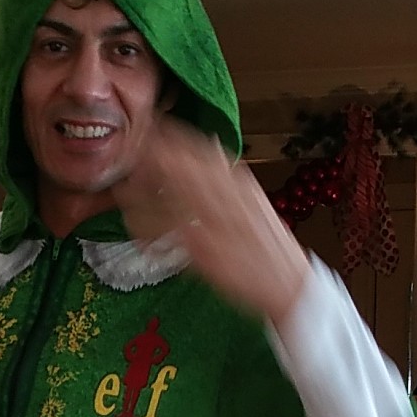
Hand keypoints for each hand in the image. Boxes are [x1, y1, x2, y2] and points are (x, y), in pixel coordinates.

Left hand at [116, 118, 310, 327]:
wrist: (292, 285)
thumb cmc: (270, 245)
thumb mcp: (253, 200)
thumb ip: (229, 175)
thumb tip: (211, 144)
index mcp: (242, 184)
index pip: (203, 151)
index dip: (174, 139)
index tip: (151, 131)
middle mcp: (230, 199)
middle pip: (184, 171)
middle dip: (153, 162)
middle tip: (130, 157)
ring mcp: (218, 226)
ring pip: (173, 201)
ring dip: (145, 195)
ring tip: (123, 191)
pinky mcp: (208, 254)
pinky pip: (173, 239)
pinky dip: (151, 232)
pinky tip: (136, 230)